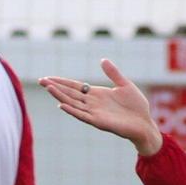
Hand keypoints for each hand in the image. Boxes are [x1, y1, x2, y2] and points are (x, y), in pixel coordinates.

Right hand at [38, 59, 162, 155]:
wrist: (145, 123)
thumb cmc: (136, 106)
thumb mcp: (125, 85)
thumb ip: (113, 73)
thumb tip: (102, 60)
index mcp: (96, 94)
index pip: (75, 86)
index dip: (61, 82)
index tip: (48, 78)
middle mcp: (92, 103)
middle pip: (69, 93)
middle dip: (55, 87)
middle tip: (40, 80)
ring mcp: (94, 113)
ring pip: (72, 103)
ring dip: (60, 96)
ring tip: (48, 88)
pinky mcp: (98, 122)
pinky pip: (82, 115)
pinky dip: (71, 110)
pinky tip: (62, 105)